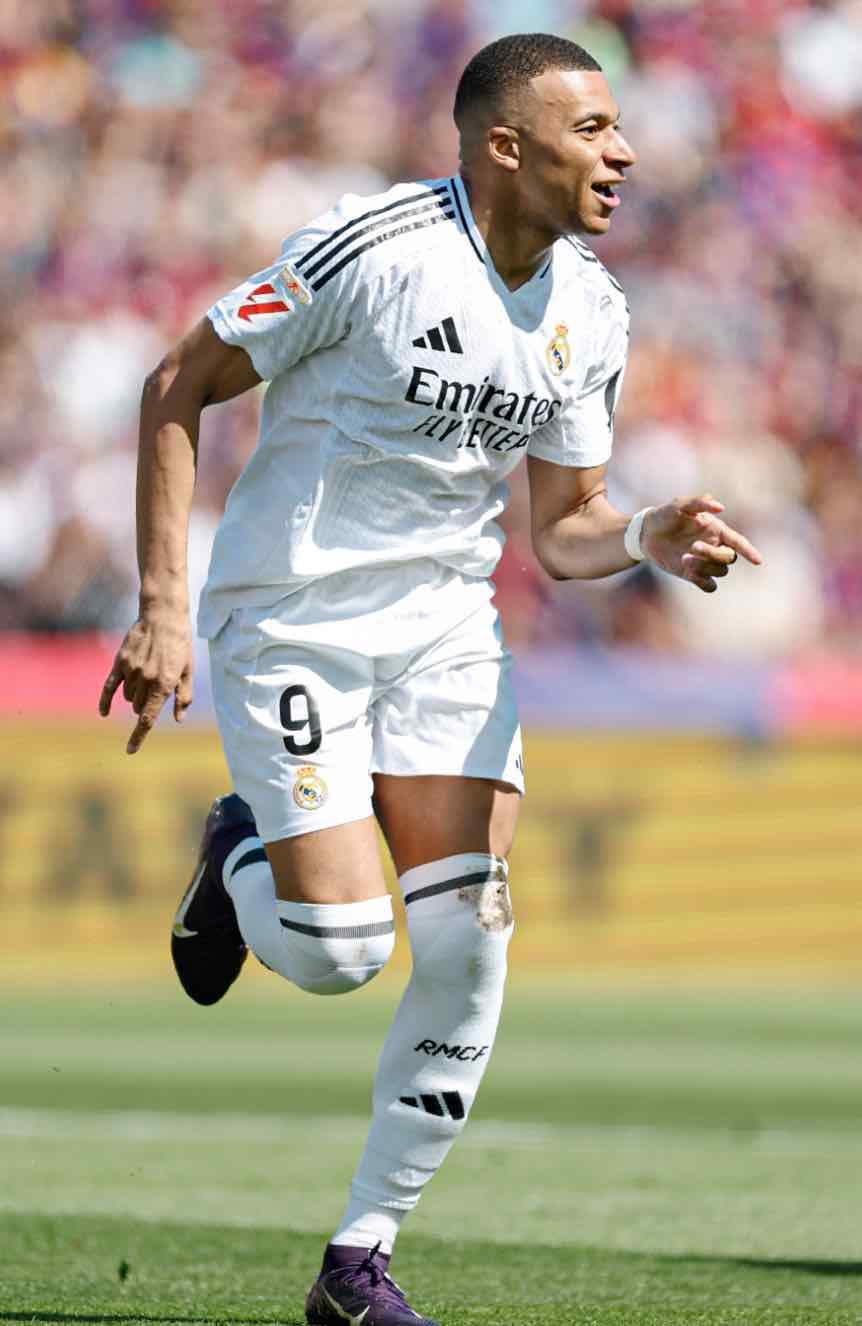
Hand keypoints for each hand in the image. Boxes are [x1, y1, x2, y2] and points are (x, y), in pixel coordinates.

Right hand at [98, 608, 193, 752]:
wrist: (163, 616)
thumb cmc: (181, 645)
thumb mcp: (188, 671)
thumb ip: (183, 696)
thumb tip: (179, 719)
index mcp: (165, 684)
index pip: (148, 719)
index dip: (139, 737)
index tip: (130, 750)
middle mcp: (146, 680)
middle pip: (139, 708)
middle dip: (146, 706)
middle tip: (156, 689)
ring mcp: (131, 671)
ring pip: (128, 698)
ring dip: (135, 697)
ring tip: (147, 678)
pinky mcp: (119, 662)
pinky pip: (109, 687)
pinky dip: (106, 701)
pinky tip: (104, 712)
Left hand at [642, 495, 762, 592]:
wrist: (646, 533)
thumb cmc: (665, 515)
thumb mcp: (678, 504)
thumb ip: (698, 503)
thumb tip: (720, 507)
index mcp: (716, 530)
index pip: (738, 542)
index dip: (749, 551)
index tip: (758, 562)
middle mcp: (714, 546)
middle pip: (729, 558)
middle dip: (714, 554)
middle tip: (693, 547)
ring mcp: (704, 562)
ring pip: (720, 572)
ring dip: (705, 567)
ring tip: (684, 558)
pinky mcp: (693, 574)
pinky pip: (709, 586)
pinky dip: (704, 582)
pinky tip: (690, 573)